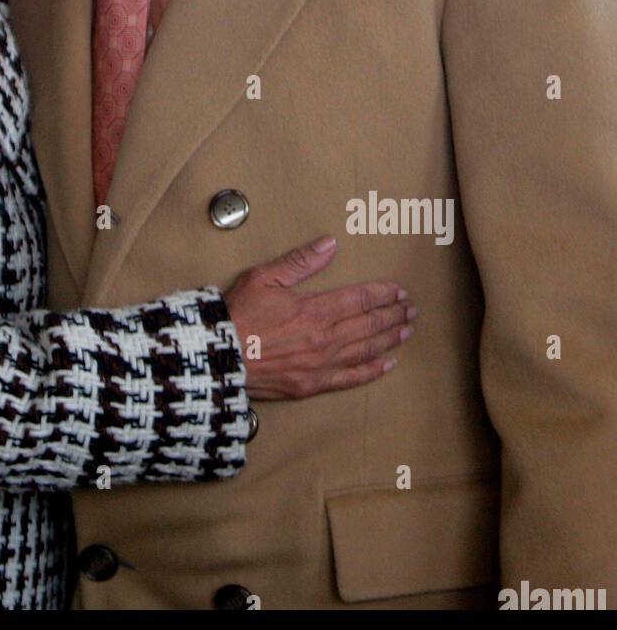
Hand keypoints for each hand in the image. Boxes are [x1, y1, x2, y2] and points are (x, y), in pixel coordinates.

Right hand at [224, 237, 416, 399]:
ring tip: (406, 330)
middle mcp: (325, 338)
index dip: (382, 294)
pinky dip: (372, 371)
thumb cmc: (239, 315)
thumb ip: (300, 261)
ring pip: (366, 350)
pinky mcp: (313, 384)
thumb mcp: (264, 278)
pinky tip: (387, 365)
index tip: (397, 291)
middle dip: (393, 315)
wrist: (220, 357)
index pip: (359, 299)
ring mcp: (321, 364)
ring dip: (389, 339)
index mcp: (315, 310)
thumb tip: (329, 244)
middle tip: (410, 309)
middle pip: (369, 325)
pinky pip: (351, 378)